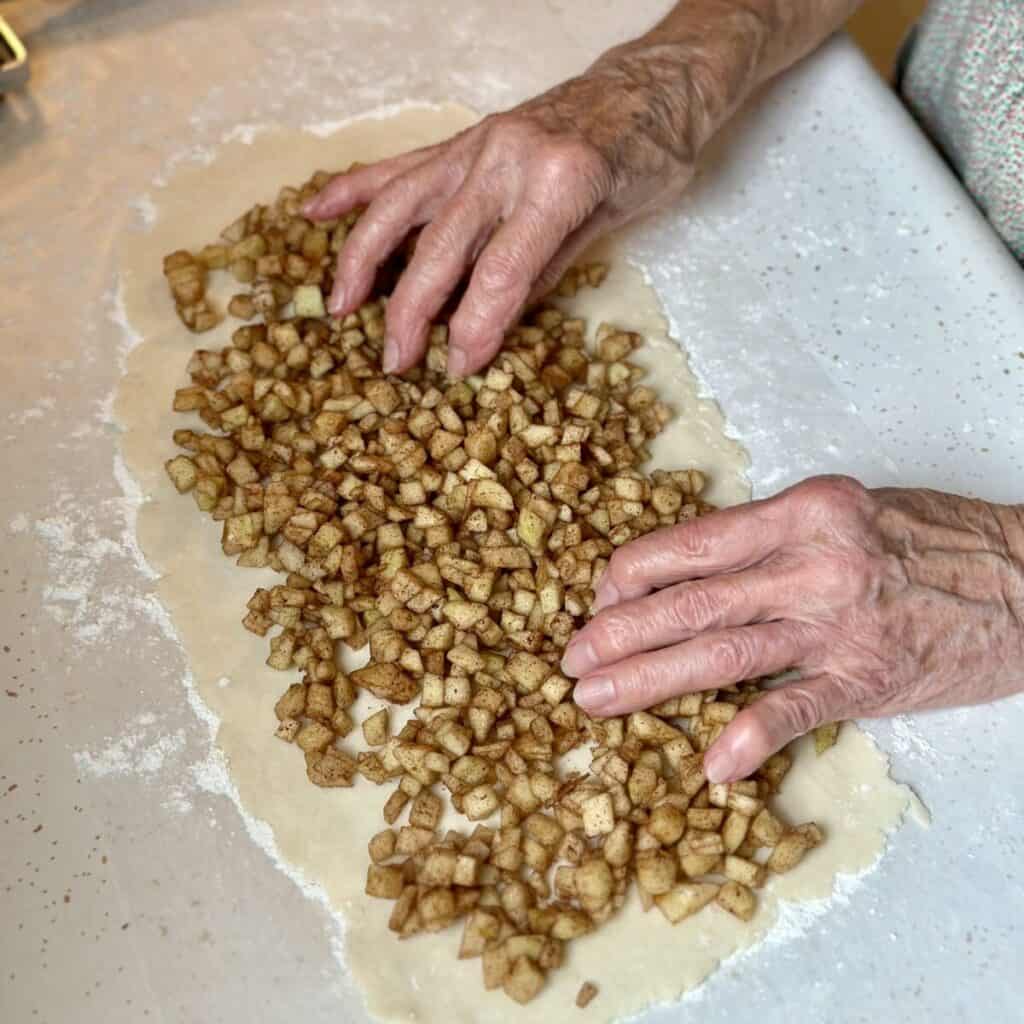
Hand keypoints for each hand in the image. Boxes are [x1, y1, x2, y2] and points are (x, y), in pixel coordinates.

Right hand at [303, 53, 711, 376]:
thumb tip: (487, 323)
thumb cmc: (650, 158)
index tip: (456, 369)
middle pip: (441, 248)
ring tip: (338, 306)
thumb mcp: (612, 223)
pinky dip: (354, 190)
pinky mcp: (463, 140)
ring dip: (362, 258)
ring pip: (400, 204)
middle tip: (392, 362)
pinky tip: (314, 212)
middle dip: (410, 312)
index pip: (501, 275)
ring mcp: (478, 145)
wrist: (650, 87)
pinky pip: (399, 167)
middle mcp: (507, 159)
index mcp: (558, 184)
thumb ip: (544, 271)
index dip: (474, 329)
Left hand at [562, 475, 1023, 781]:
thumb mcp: (841, 513)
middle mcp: (810, 562)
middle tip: (569, 660)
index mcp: (798, 513)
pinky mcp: (869, 677)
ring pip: (724, 653)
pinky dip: (751, 736)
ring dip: (650, 680)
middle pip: (693, 601)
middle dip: (620, 632)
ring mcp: (838, 623)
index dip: (633, 574)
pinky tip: (710, 764)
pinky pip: (798, 710)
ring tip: (596, 700)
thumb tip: (689, 574)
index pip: (691, 543)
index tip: (600, 599)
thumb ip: (769, 541)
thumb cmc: (929, 540)